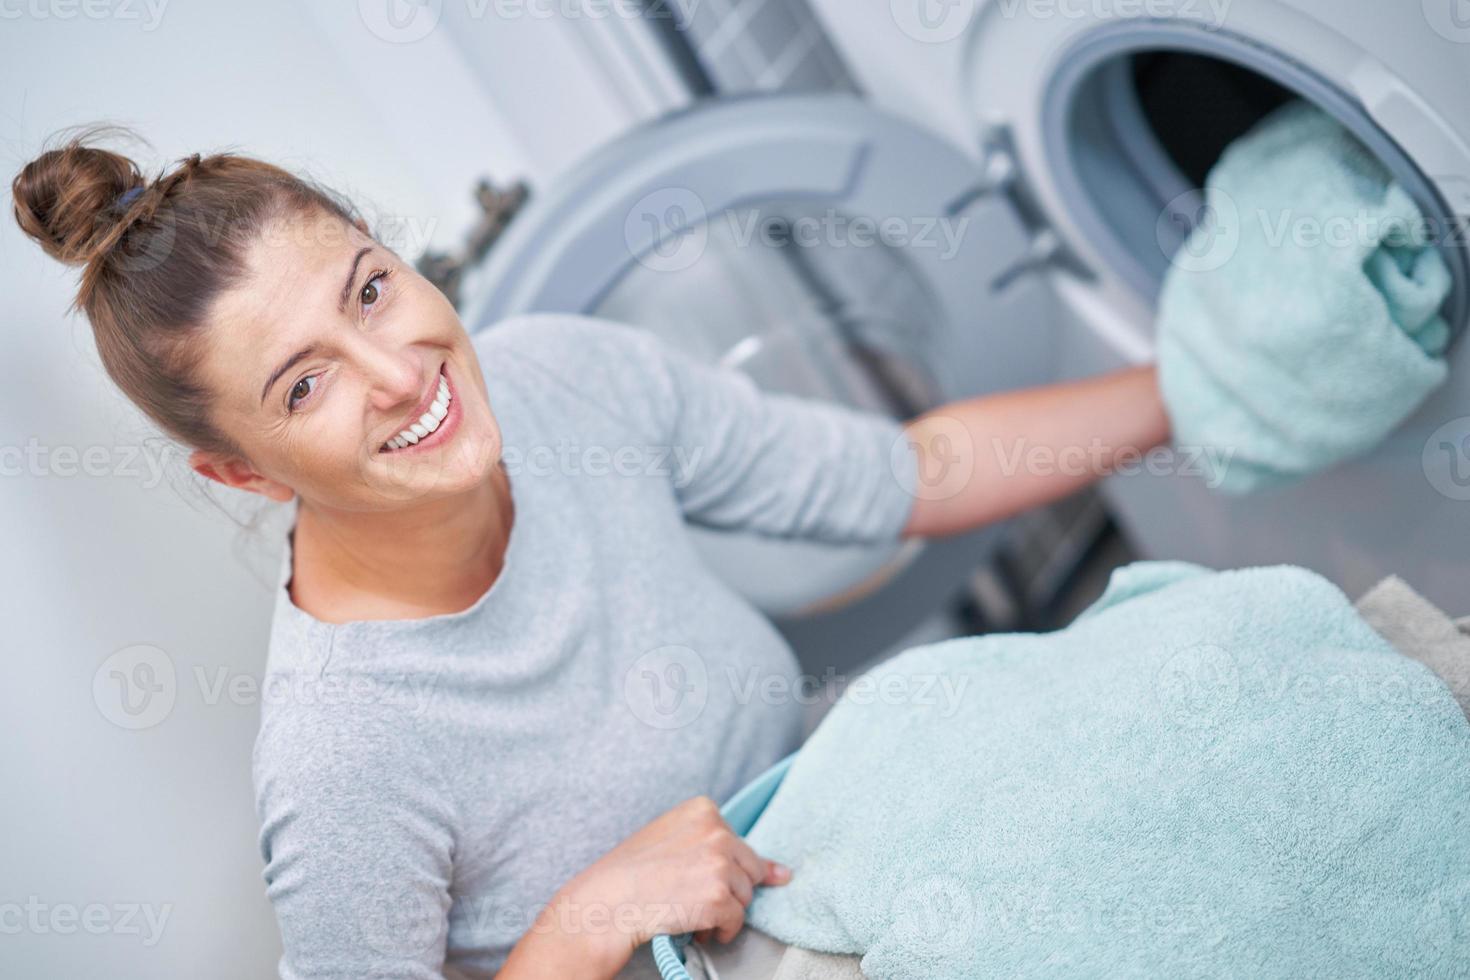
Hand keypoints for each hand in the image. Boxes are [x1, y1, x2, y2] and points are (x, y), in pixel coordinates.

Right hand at [547, 795, 791, 972]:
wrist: (605, 902)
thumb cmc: (632, 873)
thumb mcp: (674, 841)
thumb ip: (722, 846)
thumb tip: (783, 873)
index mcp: (703, 809)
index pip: (736, 843)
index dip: (718, 868)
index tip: (692, 875)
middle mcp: (716, 831)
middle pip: (748, 869)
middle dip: (725, 890)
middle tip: (689, 897)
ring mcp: (718, 864)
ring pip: (745, 896)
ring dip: (721, 912)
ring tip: (688, 912)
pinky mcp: (717, 897)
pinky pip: (736, 921)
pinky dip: (719, 931)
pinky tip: (694, 927)